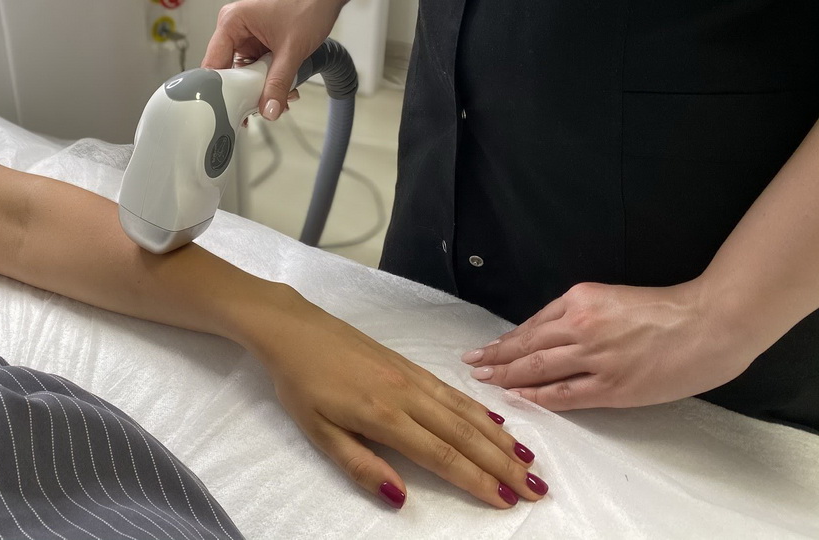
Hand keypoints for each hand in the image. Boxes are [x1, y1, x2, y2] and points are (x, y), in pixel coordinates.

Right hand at [202, 0, 343, 119]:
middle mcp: (234, 29)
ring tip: (280, 96)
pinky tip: (284, 88)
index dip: (220, 88)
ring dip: (261, 88)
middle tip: (260, 107)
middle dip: (246, 92)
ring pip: (244, 75)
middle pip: (228, 72)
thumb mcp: (292, 50)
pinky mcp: (258, 44)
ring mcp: (246, 37)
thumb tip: (268, 109)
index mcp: (231, 22)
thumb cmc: (308, 4)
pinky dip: (269, 81)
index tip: (230, 108)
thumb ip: (278, 83)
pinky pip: (256, 70)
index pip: (214, 63)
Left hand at [246, 290, 550, 509]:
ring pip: (464, 410)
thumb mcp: (318, 432)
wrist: (293, 328)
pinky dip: (479, 408)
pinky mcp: (408, 363)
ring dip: (499, 437)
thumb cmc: (300, 383)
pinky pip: (452, 391)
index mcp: (384, 415)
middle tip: (536, 488)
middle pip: (464, 434)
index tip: (505, 501)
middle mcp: (406, 394)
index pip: (441, 454)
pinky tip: (494, 420)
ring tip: (528, 459)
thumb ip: (361, 466)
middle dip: (502, 463)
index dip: (475, 479)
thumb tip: (401, 497)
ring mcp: (410, 375)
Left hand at [461, 281, 755, 409]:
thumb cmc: (665, 310)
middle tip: (471, 364)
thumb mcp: (612, 298)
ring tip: (484, 380)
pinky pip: (563, 394)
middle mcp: (579, 325)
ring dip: (506, 375)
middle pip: (526, 345)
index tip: (488, 347)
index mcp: (579, 299)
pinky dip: (536, 396)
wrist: (708, 323)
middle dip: (495, 357)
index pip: (532, 324)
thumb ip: (580, 314)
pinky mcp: (611, 387)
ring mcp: (593, 358)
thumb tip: (549, 334)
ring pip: (537, 368)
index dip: (507, 339)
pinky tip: (518, 398)